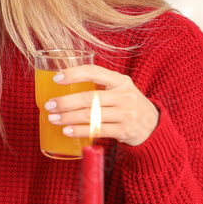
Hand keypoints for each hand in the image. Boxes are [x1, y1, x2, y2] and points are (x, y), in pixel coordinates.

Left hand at [43, 65, 158, 145]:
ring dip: (68, 118)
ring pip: (90, 115)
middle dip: (65, 102)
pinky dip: (80, 131)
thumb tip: (63, 83)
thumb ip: (99, 83)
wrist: (153, 125)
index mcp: (120, 81)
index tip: (56, 78)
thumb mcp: (120, 88)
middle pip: (89, 98)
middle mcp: (124, 96)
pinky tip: (67, 131)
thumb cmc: (127, 103)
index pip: (94, 72)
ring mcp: (125, 114)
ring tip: (53, 118)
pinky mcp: (124, 131)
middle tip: (49, 105)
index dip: (74, 74)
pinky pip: (97, 130)